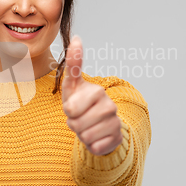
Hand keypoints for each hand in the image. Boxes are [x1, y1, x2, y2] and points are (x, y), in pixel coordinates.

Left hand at [62, 35, 122, 155]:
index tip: (74, 106)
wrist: (99, 125)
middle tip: (80, 118)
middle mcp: (108, 105)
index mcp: (96, 91)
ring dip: (82, 135)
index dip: (68, 111)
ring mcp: (114, 122)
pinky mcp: (117, 138)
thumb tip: (77, 38)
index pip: (71, 108)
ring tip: (87, 126)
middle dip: (74, 124)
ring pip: (85, 136)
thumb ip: (74, 63)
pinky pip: (94, 147)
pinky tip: (97, 137)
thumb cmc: (81, 103)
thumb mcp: (72, 85)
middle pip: (76, 124)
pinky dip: (91, 146)